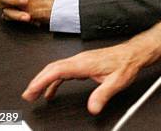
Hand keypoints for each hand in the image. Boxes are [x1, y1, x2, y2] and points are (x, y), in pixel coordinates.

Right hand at [23, 41, 146, 114]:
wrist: (133, 54)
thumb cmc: (125, 64)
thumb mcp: (116, 82)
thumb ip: (103, 95)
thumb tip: (92, 108)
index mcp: (84, 63)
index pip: (56, 70)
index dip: (41, 81)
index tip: (30, 91)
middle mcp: (80, 60)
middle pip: (52, 69)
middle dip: (37, 82)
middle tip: (27, 96)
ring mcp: (81, 61)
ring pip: (56, 69)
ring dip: (44, 81)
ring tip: (35, 95)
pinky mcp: (83, 64)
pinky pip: (64, 71)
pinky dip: (54, 81)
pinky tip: (52, 91)